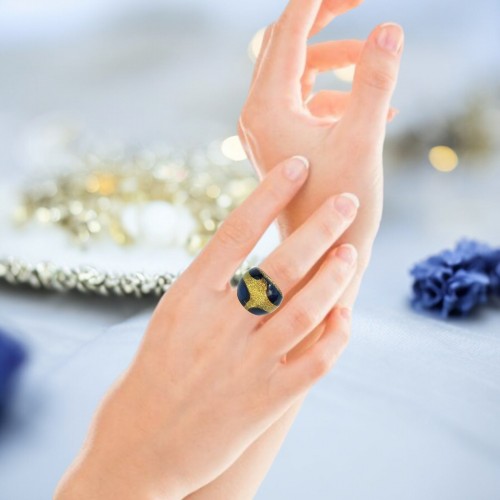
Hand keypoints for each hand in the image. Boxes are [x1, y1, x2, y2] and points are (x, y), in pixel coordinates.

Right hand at [55, 156, 359, 498]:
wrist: (139, 447)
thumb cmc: (155, 374)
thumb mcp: (173, 317)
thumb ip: (212, 285)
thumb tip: (252, 249)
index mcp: (189, 297)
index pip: (236, 230)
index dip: (270, 193)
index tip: (298, 165)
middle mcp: (218, 325)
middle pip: (282, 265)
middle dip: (321, 228)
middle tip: (347, 202)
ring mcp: (244, 364)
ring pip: (306, 310)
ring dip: (335, 277)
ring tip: (352, 252)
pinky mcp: (265, 401)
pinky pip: (314, 363)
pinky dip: (337, 336)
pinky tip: (346, 314)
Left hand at [238, 0, 403, 303]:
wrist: (318, 257)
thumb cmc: (337, 208)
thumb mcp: (362, 140)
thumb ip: (375, 82)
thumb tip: (389, 30)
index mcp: (267, 109)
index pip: (287, 33)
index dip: (317, 1)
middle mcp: (257, 115)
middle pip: (284, 45)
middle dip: (324, 21)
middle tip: (361, 4)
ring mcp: (267, 129)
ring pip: (296, 72)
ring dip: (335, 60)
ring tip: (374, 63)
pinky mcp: (281, 141)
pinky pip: (304, 100)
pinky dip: (334, 94)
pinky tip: (368, 108)